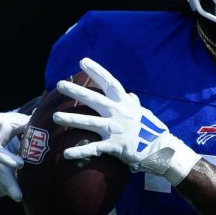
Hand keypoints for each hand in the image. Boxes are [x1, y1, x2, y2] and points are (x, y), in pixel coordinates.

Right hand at [0, 111, 29, 200]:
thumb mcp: (8, 120)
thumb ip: (23, 122)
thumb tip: (40, 115)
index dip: (5, 157)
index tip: (20, 165)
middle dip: (7, 178)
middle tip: (20, 192)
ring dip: (6, 186)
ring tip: (19, 196)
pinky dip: (2, 187)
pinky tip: (14, 194)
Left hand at [53, 58, 200, 184]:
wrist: (161, 151)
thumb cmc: (151, 131)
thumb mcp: (143, 113)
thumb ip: (133, 103)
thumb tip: (129, 95)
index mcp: (125, 104)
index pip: (110, 82)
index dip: (96, 71)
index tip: (83, 61)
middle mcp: (119, 113)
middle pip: (94, 100)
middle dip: (76, 91)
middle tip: (60, 84)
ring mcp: (116, 130)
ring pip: (90, 123)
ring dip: (71, 119)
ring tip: (55, 117)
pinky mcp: (114, 146)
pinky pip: (94, 149)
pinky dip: (79, 151)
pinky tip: (65, 154)